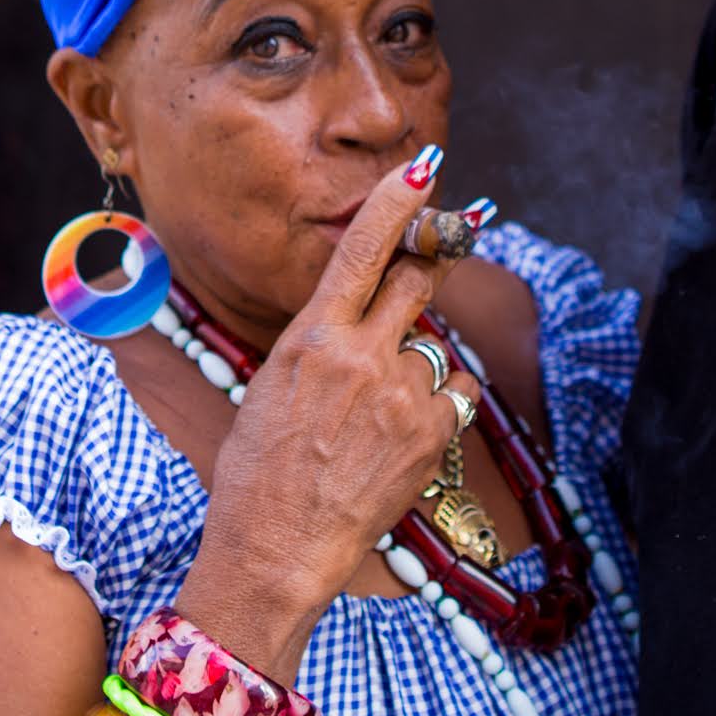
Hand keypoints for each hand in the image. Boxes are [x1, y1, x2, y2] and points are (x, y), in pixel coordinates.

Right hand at [179, 149, 482, 679]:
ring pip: (434, 349)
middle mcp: (361, 357)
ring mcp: (401, 395)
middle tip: (432, 271)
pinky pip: (458, 394)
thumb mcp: (271, 387)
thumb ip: (319, 344)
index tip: (425, 166)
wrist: (276, 548)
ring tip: (378, 417)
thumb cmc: (258, 473)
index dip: (398, 201)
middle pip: (419, 282)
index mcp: (312, 338)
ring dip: (417, 368)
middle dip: (429, 271)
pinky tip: (405, 436)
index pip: (363, 249)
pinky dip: (440, 406)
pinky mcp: (432, 435)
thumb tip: (352, 316)